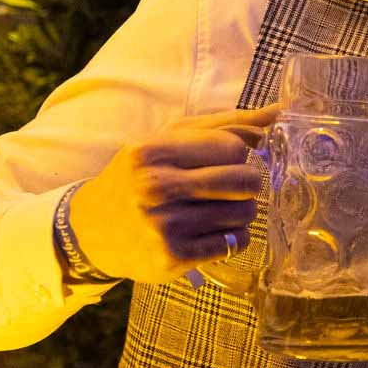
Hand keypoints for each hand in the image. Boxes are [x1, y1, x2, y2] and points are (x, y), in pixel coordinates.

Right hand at [67, 106, 279, 283]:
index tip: (223, 161)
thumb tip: (279, 111)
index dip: (237, 155)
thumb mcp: (167, 139)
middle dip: (247, 183)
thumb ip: (225, 123)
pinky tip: (210, 232)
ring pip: (246, 213)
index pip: (232, 147)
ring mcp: (164, 225)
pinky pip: (237, 242)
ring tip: (213, 210)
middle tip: (229, 188)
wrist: (88, 230)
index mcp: (151, 152)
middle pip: (247, 180)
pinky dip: (233, 237)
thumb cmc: (137, 176)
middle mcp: (155, 187)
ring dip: (239, 211)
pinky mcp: (174, 257)